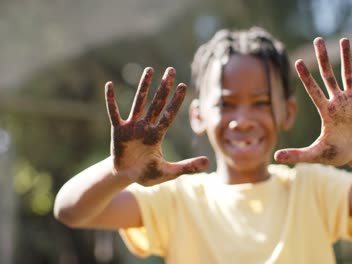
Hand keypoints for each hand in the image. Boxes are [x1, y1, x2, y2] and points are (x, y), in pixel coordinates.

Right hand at [105, 67, 208, 185]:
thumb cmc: (147, 173)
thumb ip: (187, 167)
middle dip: (164, 87)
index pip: (169, 115)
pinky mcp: (118, 131)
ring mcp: (132, 127)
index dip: (175, 101)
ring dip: (144, 87)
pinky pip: (114, 113)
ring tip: (149, 70)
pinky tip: (110, 85)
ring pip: (139, 103)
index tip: (183, 86)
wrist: (126, 177)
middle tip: (170, 70)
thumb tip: (208, 163)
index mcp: (157, 135)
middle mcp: (146, 127)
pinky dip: (111, 100)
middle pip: (157, 103)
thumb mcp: (169, 172)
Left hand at [275, 37, 351, 165]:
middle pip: (328, 76)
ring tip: (344, 40)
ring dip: (347, 59)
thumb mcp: (314, 155)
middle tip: (318, 40)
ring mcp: (351, 103)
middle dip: (323, 58)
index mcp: (325, 111)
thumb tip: (276, 157)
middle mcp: (336, 102)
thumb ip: (297, 155)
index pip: (313, 91)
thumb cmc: (333, 152)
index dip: (307, 77)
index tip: (298, 60)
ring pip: (348, 76)